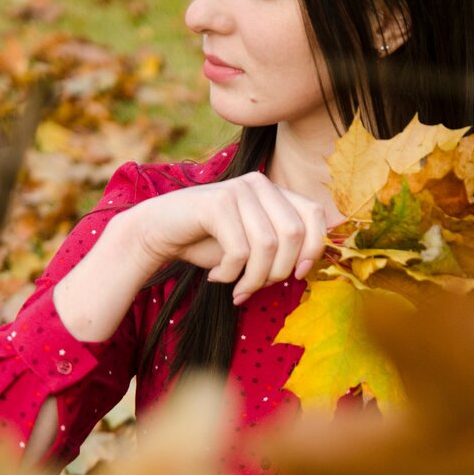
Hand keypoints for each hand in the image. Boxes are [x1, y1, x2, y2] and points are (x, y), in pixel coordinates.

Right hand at [130, 172, 327, 303]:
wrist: (159, 233)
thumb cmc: (209, 243)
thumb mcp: (252, 247)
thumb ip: (281, 249)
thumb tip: (307, 269)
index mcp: (274, 192)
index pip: (314, 215)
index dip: (313, 248)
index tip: (298, 276)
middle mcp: (260, 184)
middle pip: (293, 233)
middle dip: (278, 272)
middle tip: (255, 287)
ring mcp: (238, 190)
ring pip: (267, 246)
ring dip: (253, 279)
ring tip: (238, 289)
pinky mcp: (217, 203)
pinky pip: (239, 250)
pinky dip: (230, 274)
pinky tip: (217, 276)